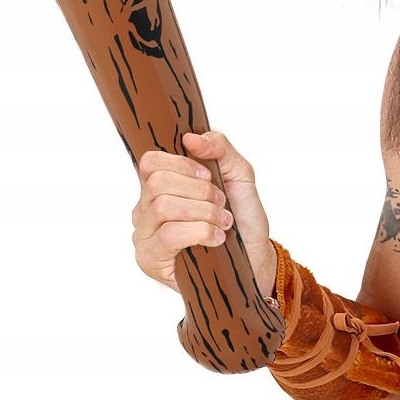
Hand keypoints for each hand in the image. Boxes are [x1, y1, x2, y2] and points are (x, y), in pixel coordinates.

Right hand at [131, 129, 276, 295]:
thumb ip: (220, 148)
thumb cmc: (243, 219)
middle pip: (157, 182)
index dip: (182, 165)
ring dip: (204, 213)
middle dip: (200, 191)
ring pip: (164, 207)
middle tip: (221, 204)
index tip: (209, 177)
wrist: (255, 260)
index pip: (150, 162)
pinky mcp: (149, 260)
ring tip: (222, 223)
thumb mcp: (239, 175)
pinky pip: (168, 235)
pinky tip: (216, 239)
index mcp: (161, 186)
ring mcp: (144, 235)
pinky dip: (200, 232)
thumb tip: (190, 138)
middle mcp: (146, 209)